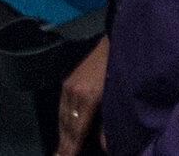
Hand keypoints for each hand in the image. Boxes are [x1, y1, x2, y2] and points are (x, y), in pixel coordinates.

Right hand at [54, 39, 108, 155]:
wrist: (112, 34)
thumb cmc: (120, 63)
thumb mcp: (119, 93)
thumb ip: (111, 121)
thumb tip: (105, 144)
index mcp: (87, 98)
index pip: (76, 131)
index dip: (70, 148)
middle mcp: (73, 93)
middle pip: (66, 126)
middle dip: (63, 145)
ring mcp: (68, 84)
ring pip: (62, 116)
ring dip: (61, 134)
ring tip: (59, 151)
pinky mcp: (68, 78)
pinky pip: (62, 105)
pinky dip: (62, 120)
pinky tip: (64, 127)